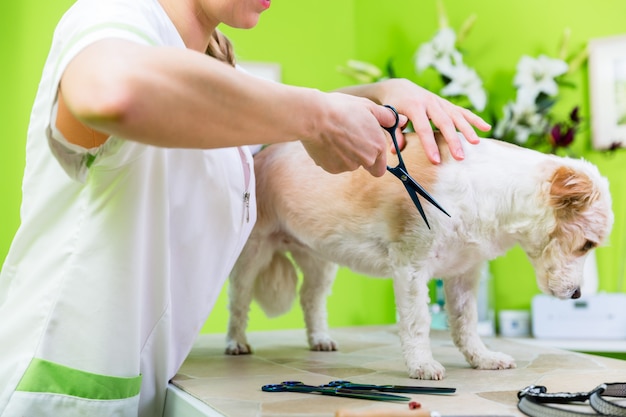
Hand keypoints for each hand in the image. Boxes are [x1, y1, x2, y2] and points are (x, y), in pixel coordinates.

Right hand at [300, 92, 406, 176]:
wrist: (314, 117)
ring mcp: (347, 166)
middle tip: (350, 137)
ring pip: (349, 164)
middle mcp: (365, 160)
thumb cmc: (342, 109)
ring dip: (345, 154)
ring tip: (336, 135)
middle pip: (365, 165)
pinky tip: (327, 141)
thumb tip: (400, 121)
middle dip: (360, 155)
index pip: (381, 167)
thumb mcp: (368, 106)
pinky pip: (334, 164)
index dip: (375, 158)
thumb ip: (387, 117)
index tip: (368, 147)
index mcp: (378, 146)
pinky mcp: (331, 168)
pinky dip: (332, 156)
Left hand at [374, 78, 490, 163]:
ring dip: (467, 129)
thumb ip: (395, 133)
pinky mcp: (447, 104)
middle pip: (444, 123)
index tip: (436, 161)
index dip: (430, 145)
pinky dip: (475, 119)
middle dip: (453, 141)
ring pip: (456, 116)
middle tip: (460, 157)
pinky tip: (487, 128)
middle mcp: (430, 103)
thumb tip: (396, 150)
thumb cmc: (393, 107)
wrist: (400, 88)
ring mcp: (440, 102)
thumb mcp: (390, 118)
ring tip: (476, 143)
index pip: (423, 128)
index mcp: (414, 107)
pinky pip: (463, 111)